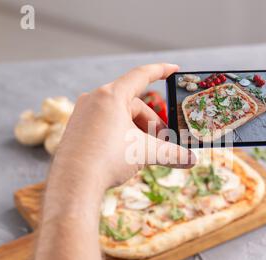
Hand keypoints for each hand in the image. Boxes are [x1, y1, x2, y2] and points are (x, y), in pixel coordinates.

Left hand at [32, 63, 194, 259]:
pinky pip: (104, 123)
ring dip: (136, 130)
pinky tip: (125, 153)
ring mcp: (82, 113)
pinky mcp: (76, 128)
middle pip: (132, 104)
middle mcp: (94, 99)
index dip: (161, 71)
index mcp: (111, 95)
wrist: (74, 184)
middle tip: (163, 140)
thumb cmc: (109, 160)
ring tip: (144, 151)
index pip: (141, 75)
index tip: (174, 69)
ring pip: (118, 115)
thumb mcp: (145, 153)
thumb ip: (172, 154)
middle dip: (151, 121)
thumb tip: (192, 160)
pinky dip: (120, 134)